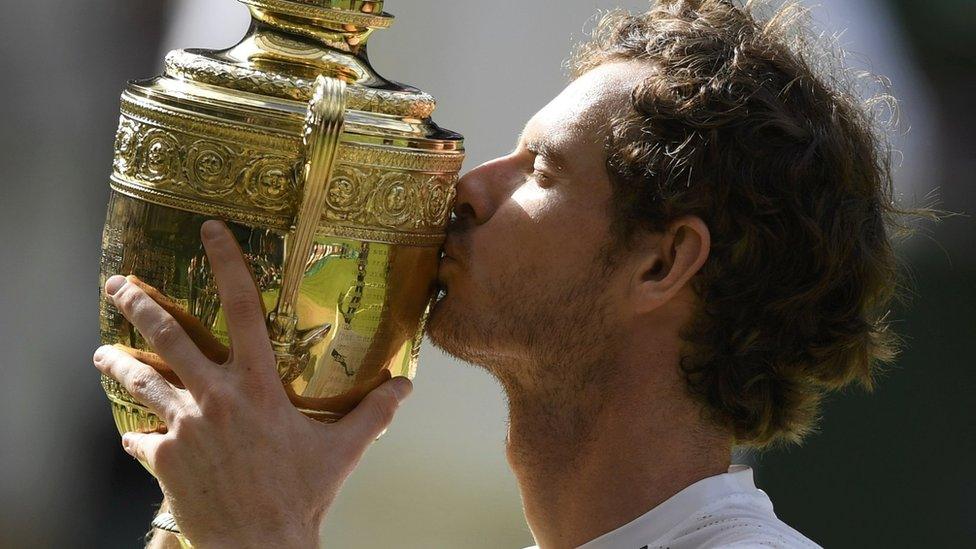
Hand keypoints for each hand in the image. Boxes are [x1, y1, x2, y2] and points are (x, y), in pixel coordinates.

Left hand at [93, 220, 412, 547]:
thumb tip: (405, 386)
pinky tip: (132, 435)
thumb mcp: (344, 450)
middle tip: (117, 285)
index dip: (227, 264)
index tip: (210, 231)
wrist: (259, 545)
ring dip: (118, 364)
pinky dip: (137, 435)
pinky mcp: (165, 460)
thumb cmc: (302, 495)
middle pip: (168, 338)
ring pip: (141, 383)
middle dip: (138, 305)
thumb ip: (374, 413)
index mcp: (259, 386)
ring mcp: (184, 429)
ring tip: (102, 354)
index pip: (242, 310)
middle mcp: (215, 398)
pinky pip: (141, 440)